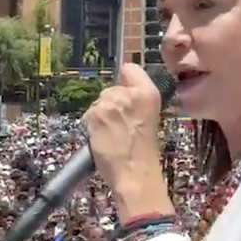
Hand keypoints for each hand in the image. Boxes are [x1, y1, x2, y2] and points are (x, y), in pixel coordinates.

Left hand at [82, 64, 171, 221]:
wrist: (133, 172)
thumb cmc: (144, 150)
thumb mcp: (150, 118)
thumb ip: (137, 101)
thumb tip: (120, 92)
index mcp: (148, 93)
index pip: (130, 69)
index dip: (125, 80)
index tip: (125, 93)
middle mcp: (128, 93)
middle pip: (111, 88)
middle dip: (112, 103)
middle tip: (120, 125)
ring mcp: (109, 103)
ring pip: (99, 102)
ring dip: (101, 115)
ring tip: (112, 134)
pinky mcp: (94, 114)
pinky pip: (89, 114)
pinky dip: (93, 125)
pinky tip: (102, 138)